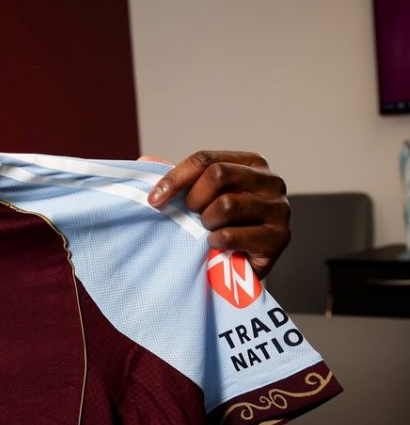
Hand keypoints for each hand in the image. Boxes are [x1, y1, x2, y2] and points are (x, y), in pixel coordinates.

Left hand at [147, 151, 289, 278]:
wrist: (241, 265)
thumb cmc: (220, 224)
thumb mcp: (200, 196)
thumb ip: (177, 178)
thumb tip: (145, 162)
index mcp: (252, 163)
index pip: (206, 159)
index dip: (174, 178)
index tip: (154, 199)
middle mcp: (271, 181)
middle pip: (218, 175)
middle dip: (194, 198)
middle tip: (191, 215)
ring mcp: (279, 209)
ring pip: (225, 204)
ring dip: (206, 221)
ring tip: (209, 230)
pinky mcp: (279, 238)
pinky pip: (232, 235)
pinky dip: (215, 242)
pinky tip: (216, 244)